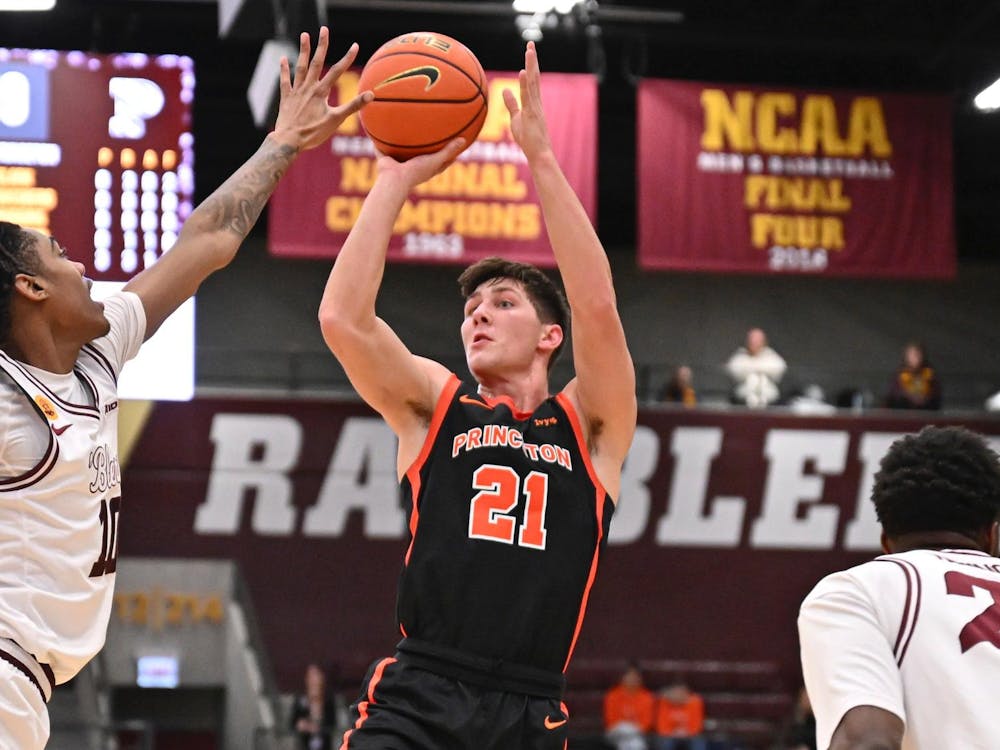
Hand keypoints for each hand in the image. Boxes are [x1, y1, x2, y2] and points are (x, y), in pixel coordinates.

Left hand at [272, 26, 372, 150]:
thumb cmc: (313, 133)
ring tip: (305, 35)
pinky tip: (283, 58)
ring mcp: (296, 91)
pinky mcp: (286, 98)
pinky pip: (285, 81)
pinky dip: (284, 69)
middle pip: (316, 62)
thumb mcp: (336, 120)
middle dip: (321, 45)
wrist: (289, 141)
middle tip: (324, 29)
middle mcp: (308, 88)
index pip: (337, 71)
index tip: (355, 46)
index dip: (347, 58)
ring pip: (300, 67)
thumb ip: (353, 106)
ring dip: (303, 50)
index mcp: (321, 92)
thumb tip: (371, 95)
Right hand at [374, 138, 466, 190]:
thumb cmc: (417, 171)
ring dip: (402, 145)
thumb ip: (448, 150)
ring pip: (402, 153)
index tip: (456, 145)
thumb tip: (464, 140)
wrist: (395, 179)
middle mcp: (414, 167)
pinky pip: (382, 150)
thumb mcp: (435, 160)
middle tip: (431, 134)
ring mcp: (400, 164)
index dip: (449, 155)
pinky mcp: (386, 161)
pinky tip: (377, 131)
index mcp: (427, 169)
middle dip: (426, 148)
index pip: (442, 162)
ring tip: (403, 130)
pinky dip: (379, 143)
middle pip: (423, 157)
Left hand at [503, 41, 552, 160]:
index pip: (532, 80)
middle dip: (532, 60)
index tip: (529, 50)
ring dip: (531, 66)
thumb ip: (511, 104)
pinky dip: (525, 84)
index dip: (530, 65)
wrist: (540, 154)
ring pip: (533, 83)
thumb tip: (504, 90)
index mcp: (533, 102)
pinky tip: (523, 72)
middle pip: (534, 77)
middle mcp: (536, 102)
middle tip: (531, 43)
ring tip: (529, 50)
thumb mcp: (516, 118)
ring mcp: (535, 107)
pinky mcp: (532, 114)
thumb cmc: (528, 140)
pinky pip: (528, 97)